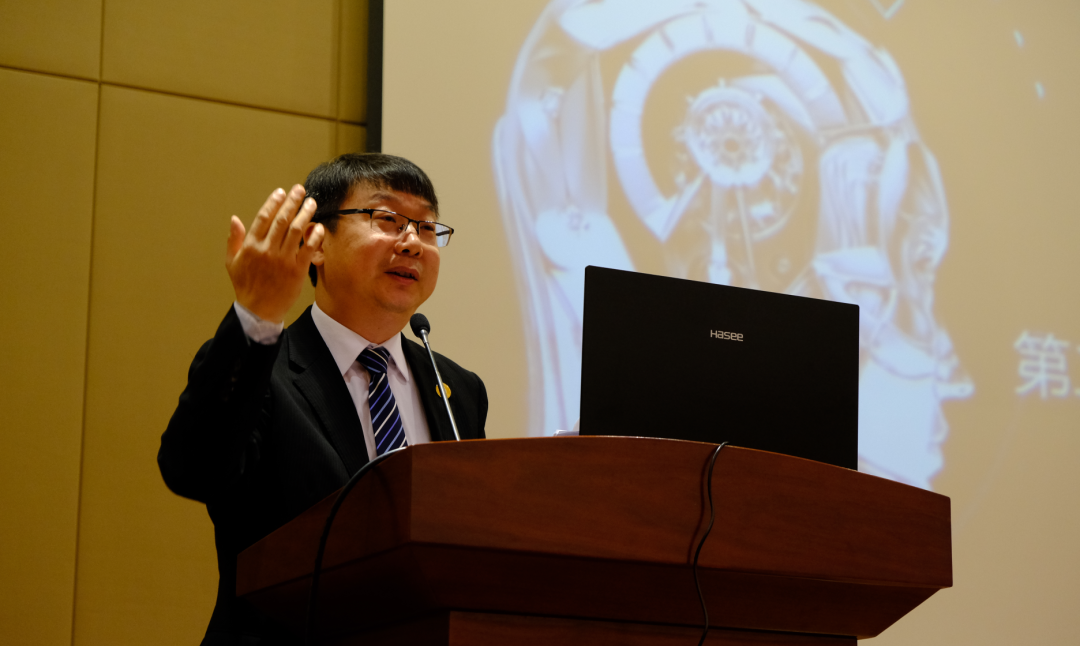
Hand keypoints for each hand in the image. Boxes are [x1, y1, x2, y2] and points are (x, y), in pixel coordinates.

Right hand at [226, 185, 324, 322]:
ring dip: (305, 214)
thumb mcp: (231, 263)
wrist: (259, 311)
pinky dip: (314, 236)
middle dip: (292, 202)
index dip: (273, 203)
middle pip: (282, 220)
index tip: (281, 192)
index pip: (263, 218)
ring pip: (296, 231)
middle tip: (300, 189)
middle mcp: (267, 250)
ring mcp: (283, 260)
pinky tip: (318, 226)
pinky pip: (308, 249)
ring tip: (311, 202)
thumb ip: (233, 240)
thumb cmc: (246, 286)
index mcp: (251, 246)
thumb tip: (234, 219)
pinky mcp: (297, 270)